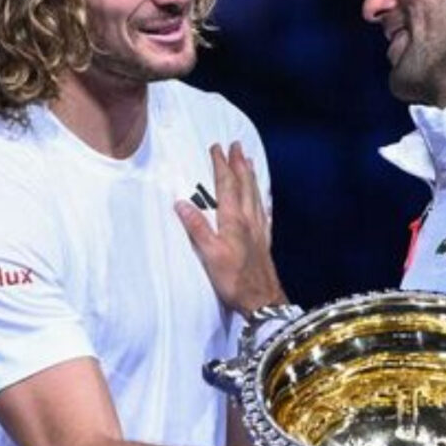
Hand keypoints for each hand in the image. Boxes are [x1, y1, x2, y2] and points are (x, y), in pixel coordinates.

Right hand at [175, 142, 286, 314]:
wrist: (262, 300)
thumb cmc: (235, 280)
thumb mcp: (210, 255)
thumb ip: (197, 228)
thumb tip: (181, 203)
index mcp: (234, 221)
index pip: (227, 186)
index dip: (221, 166)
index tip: (217, 148)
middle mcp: (250, 220)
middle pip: (245, 185)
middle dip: (239, 164)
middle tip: (237, 145)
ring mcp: (260, 230)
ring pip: (256, 195)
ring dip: (251, 176)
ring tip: (249, 162)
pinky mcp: (265, 241)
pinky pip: (264, 211)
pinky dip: (262, 198)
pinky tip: (263, 198)